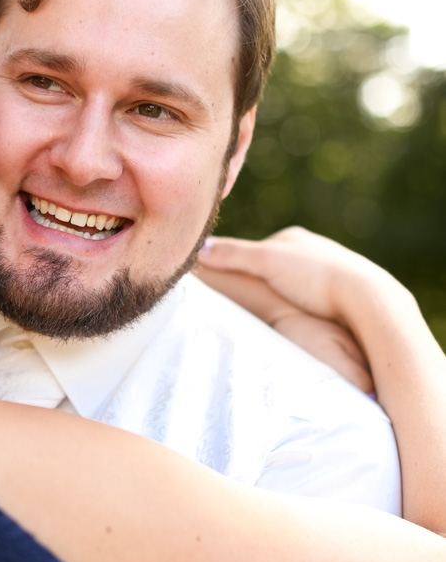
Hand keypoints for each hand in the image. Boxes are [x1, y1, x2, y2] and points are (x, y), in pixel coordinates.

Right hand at [196, 228, 378, 392]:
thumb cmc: (314, 277)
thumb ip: (232, 255)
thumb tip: (197, 249)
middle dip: (262, 285)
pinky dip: (301, 309)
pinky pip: (311, 300)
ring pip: (294, 286)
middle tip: (247, 307)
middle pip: (275, 268)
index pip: (256, 251)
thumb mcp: (265, 262)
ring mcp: (329, 271)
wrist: (364, 298)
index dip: (239, 269)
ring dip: (283, 299)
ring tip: (272, 319)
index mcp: (293, 238)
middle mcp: (313, 250)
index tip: (225, 288)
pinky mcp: (341, 294)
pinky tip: (299, 323)